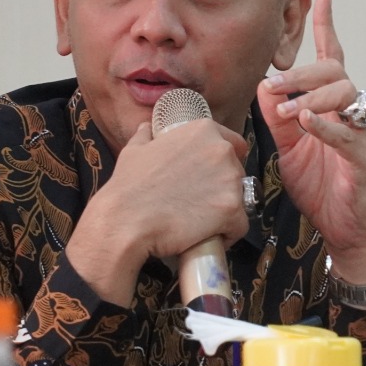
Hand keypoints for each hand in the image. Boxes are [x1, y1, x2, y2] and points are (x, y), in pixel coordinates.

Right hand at [64, 116, 250, 304]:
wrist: (126, 220)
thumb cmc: (129, 185)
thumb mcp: (135, 150)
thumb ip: (146, 136)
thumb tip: (146, 128)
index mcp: (203, 130)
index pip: (234, 145)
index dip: (222, 164)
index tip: (210, 178)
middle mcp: (222, 150)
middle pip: (237, 172)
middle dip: (222, 187)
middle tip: (197, 202)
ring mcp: (231, 180)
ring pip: (239, 199)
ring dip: (224, 211)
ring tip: (198, 221)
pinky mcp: (233, 209)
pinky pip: (239, 225)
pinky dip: (227, 234)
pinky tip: (207, 237)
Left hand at [257, 0, 365, 283]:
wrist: (344, 230)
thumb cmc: (321, 187)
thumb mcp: (289, 147)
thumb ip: (278, 117)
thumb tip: (264, 85)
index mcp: (332, 106)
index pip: (330, 60)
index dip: (327, 28)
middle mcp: (350, 113)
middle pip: (335, 72)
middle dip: (303, 73)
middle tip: (275, 85)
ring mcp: (359, 134)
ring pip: (345, 94)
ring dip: (313, 96)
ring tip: (290, 109)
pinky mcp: (362, 159)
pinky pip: (347, 135)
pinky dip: (326, 125)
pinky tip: (307, 121)